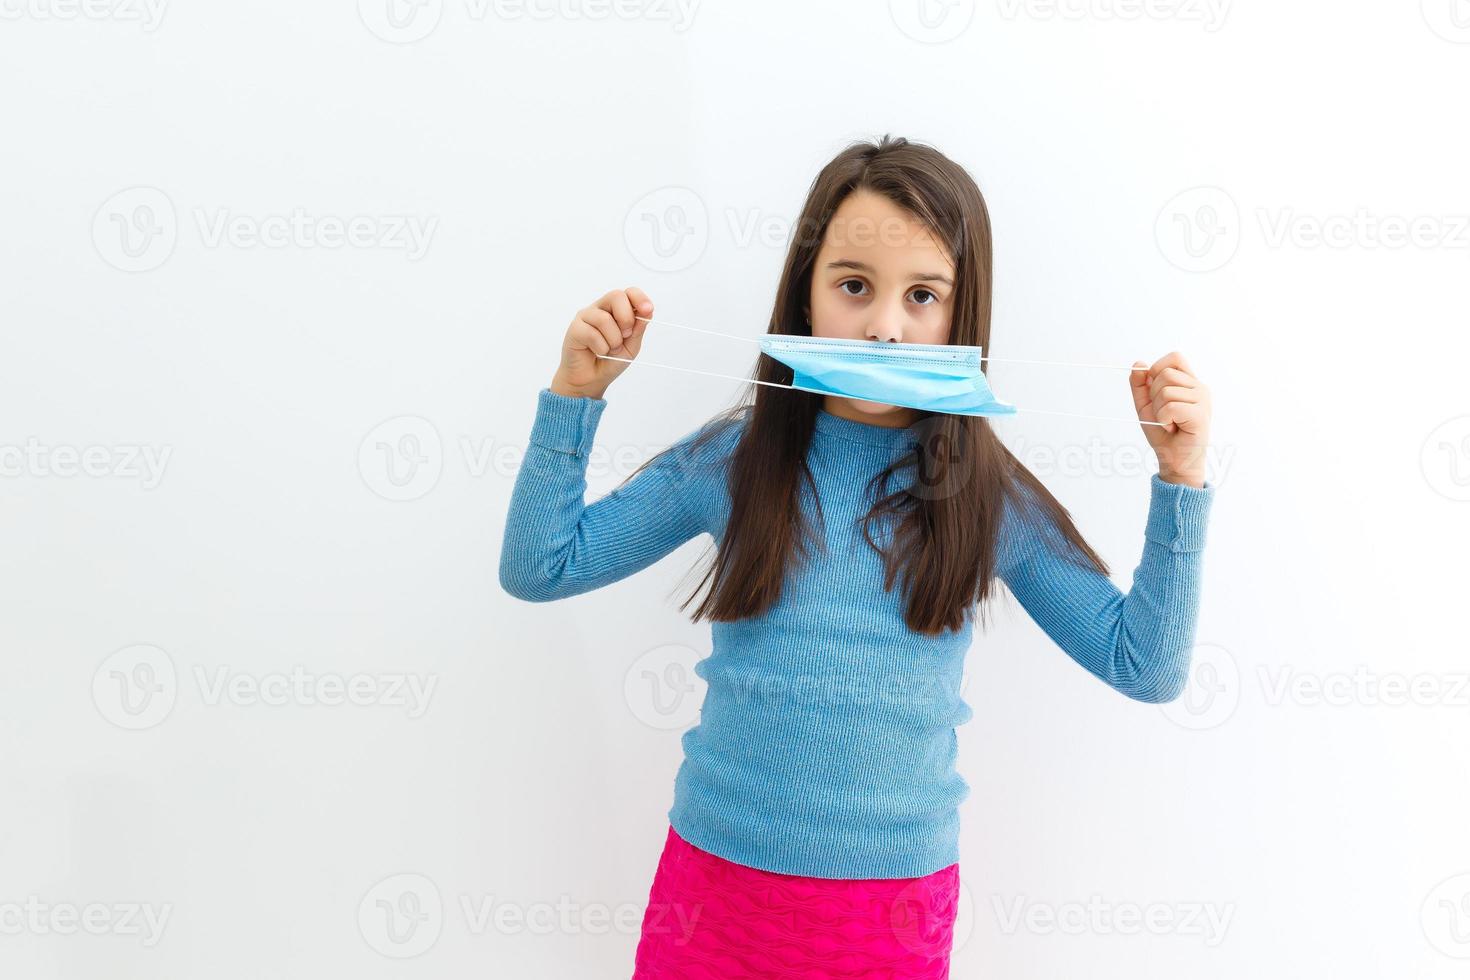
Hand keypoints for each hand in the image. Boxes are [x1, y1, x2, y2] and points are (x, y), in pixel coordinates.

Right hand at [548, 287, 653, 398]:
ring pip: (604, 319)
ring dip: (613, 340)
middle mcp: (599, 309)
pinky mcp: (574, 329)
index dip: (640, 298)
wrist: (592, 381)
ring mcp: (585, 317)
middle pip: (616, 296)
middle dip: (626, 318)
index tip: (648, 310)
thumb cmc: (610, 361)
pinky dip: (601, 348)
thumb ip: (638, 329)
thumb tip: (646, 312)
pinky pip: (592, 334)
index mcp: (615, 310)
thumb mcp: (631, 346)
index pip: (628, 292)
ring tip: (610, 350)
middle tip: (626, 335)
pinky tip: (597, 353)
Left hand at [1129, 351, 1210, 487]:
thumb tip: (1138, 364)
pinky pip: (1171, 407)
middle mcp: (1200, 388)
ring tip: (1168, 422)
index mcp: (1190, 382)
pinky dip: (1164, 419)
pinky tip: (1172, 427)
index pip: (1175, 358)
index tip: (1153, 389)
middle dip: (1153, 395)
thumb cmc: (1163, 433)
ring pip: (1166, 391)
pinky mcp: (1201, 415)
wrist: (1174, 459)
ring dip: (1158, 410)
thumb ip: (1140, 385)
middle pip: (1165, 374)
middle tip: (1162, 413)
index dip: (1158, 368)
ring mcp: (1203, 400)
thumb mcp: (1145, 405)